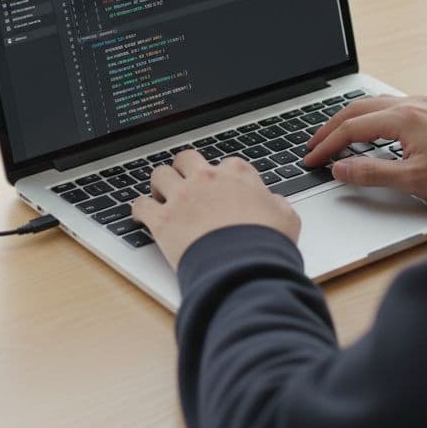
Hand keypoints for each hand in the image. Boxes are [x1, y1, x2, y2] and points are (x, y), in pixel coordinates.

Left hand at [133, 150, 301, 269]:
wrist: (244, 268)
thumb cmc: (267, 244)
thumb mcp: (287, 218)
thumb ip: (276, 204)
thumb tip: (273, 202)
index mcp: (237, 174)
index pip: (225, 164)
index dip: (222, 177)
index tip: (220, 188)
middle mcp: (207, 178)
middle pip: (187, 159)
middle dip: (184, 169)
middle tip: (184, 182)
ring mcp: (182, 197)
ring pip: (160, 175)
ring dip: (160, 184)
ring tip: (161, 195)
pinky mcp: (162, 220)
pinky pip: (140, 205)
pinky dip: (139, 210)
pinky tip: (142, 216)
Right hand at [301, 95, 426, 202]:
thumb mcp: (413, 179)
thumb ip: (372, 173)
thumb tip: (340, 168)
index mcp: (402, 117)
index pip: (351, 128)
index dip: (327, 145)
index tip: (312, 159)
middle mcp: (411, 104)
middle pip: (357, 109)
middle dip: (330, 127)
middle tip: (312, 145)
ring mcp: (423, 105)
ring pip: (373, 104)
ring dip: (349, 119)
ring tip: (334, 135)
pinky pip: (390, 106)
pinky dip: (369, 116)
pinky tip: (370, 129)